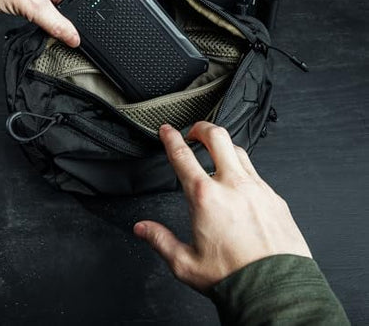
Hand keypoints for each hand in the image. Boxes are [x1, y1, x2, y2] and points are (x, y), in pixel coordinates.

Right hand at [134, 122, 311, 292]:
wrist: (276, 290)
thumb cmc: (233, 277)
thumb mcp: (186, 262)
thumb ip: (160, 240)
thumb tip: (142, 229)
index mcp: (206, 197)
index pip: (182, 156)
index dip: (171, 137)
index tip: (167, 130)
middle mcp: (232, 185)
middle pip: (217, 137)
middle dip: (202, 127)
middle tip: (195, 131)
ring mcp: (257, 188)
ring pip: (239, 150)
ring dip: (224, 145)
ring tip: (217, 152)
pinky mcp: (274, 197)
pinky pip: (257, 172)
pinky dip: (243, 169)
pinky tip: (240, 182)